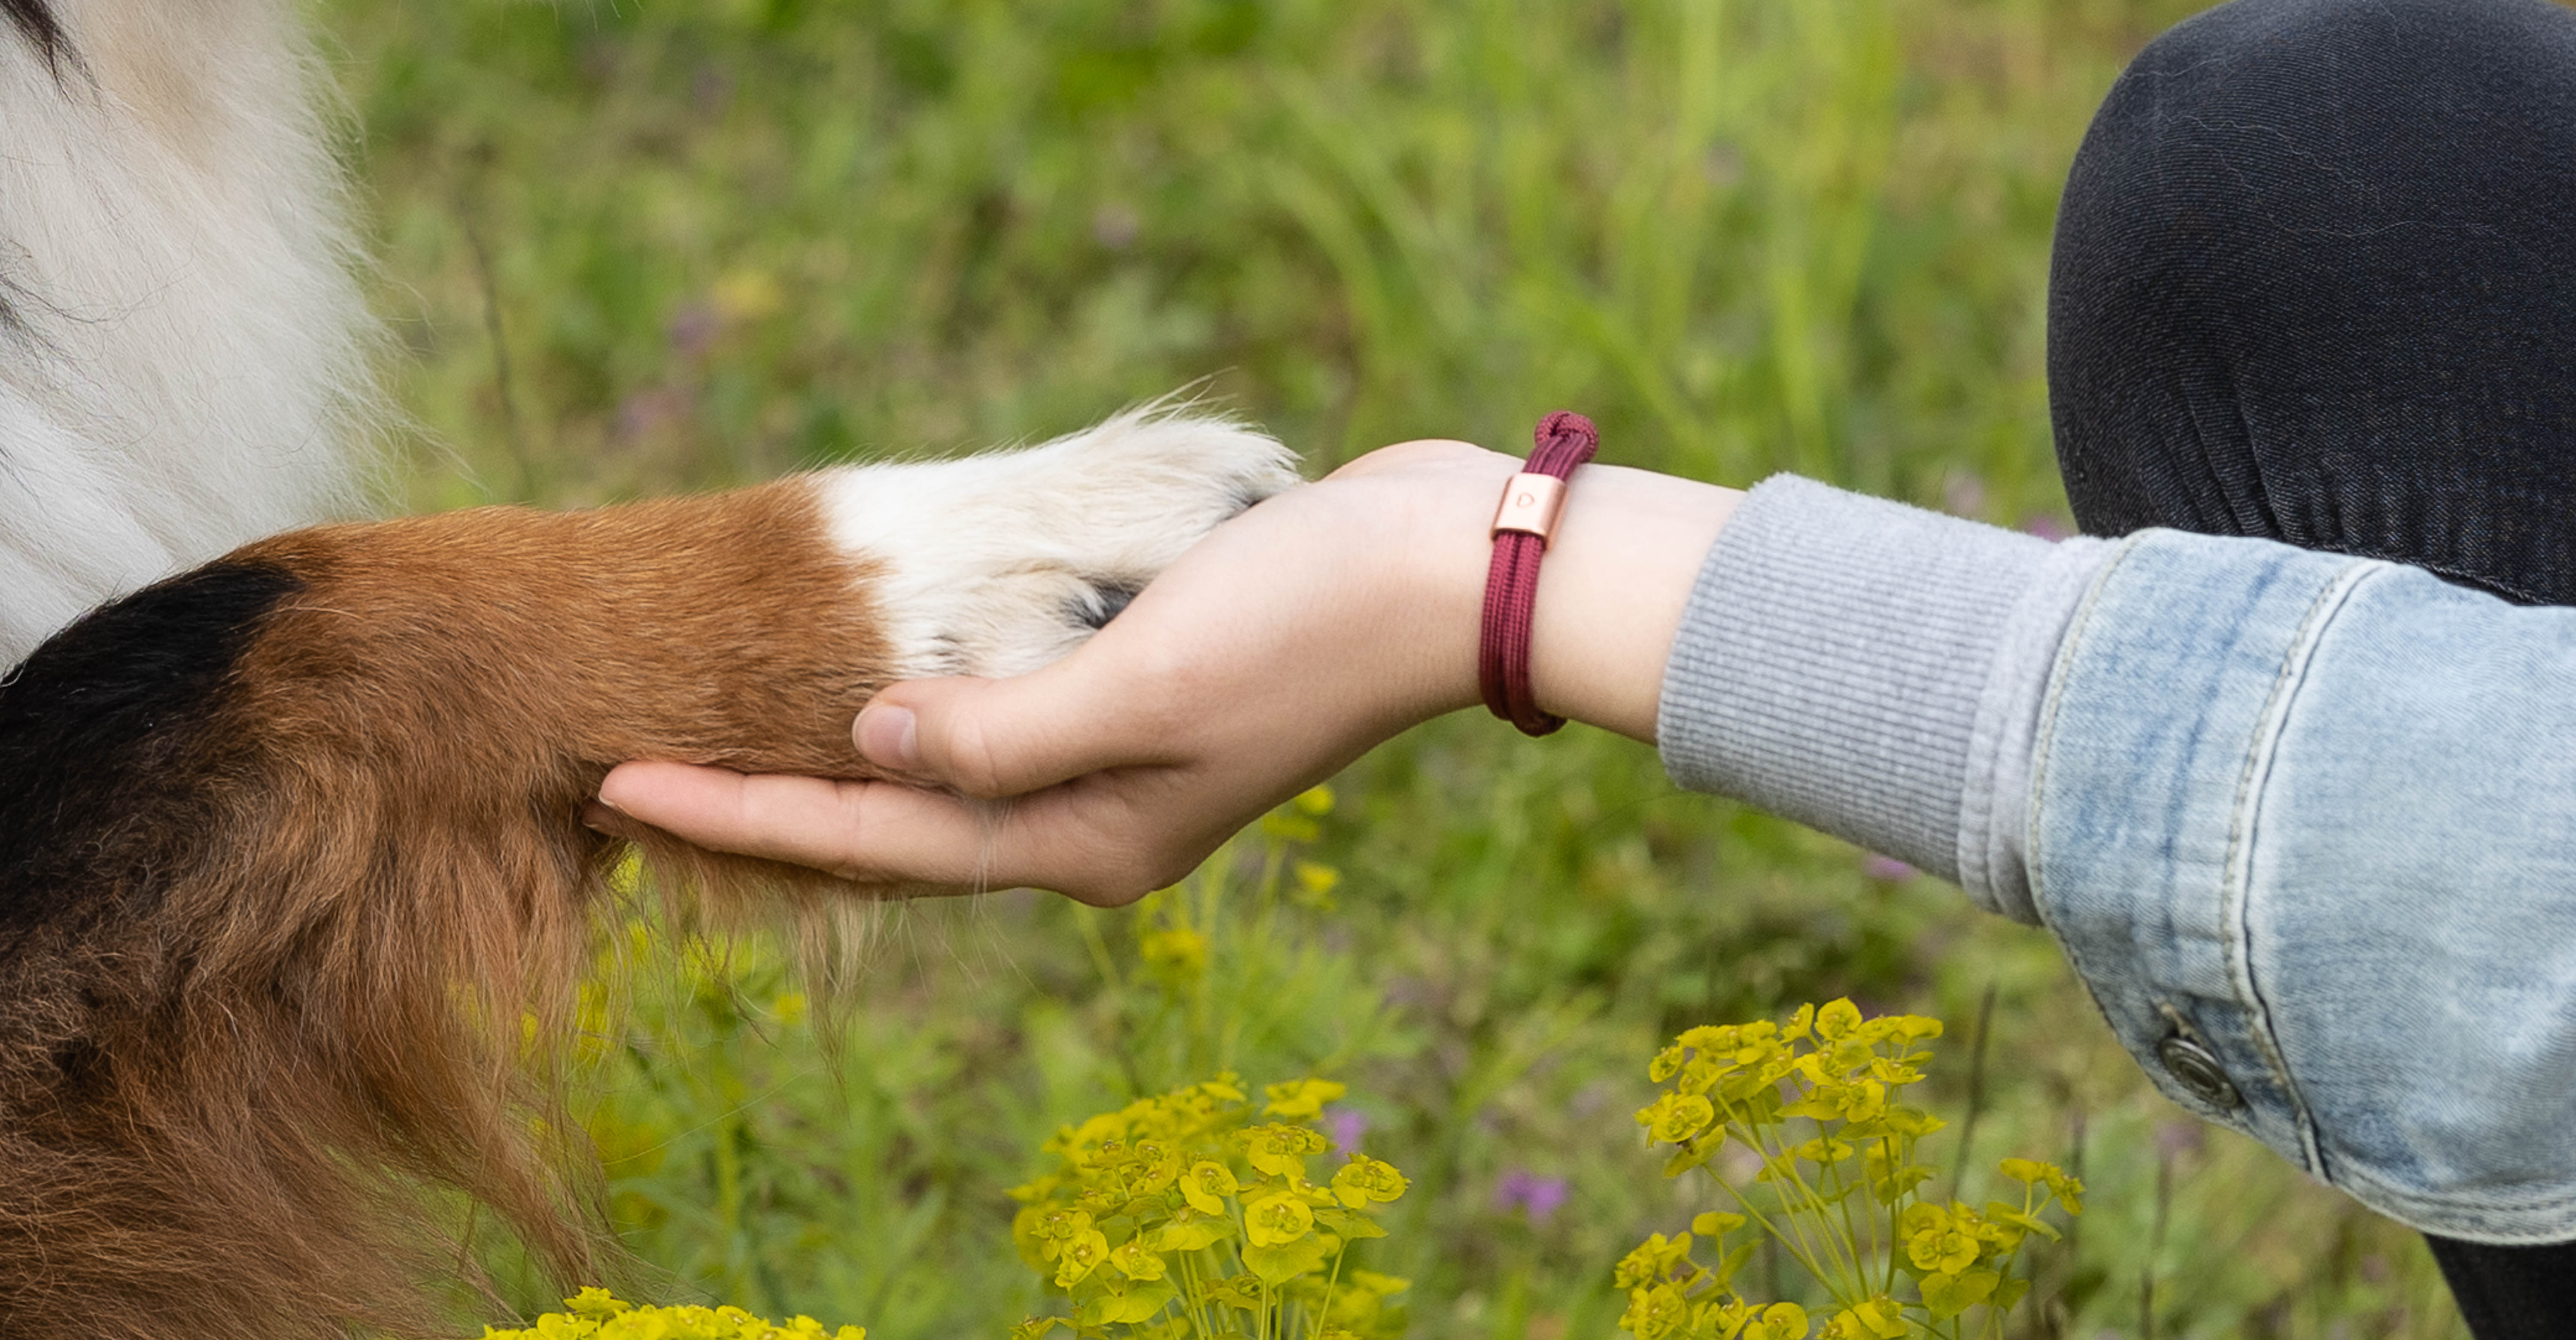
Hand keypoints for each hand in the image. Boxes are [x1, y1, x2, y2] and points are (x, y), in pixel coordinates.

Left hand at [595, 440, 1739, 903]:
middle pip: (891, 832)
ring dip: (831, 763)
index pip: (873, 840)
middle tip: (627, 776)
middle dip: (763, 809)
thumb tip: (872, 742)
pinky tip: (862, 685)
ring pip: (939, 780)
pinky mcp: (1142, 696)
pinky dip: (918, 710)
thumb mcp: (1141, 684)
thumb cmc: (1303, 623)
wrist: (1447, 570)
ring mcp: (1119, 763)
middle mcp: (1092, 820)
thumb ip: (996, 731)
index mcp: (1086, 840)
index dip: (740, 817)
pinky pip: (994, 721)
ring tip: (720, 738)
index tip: (615, 784)